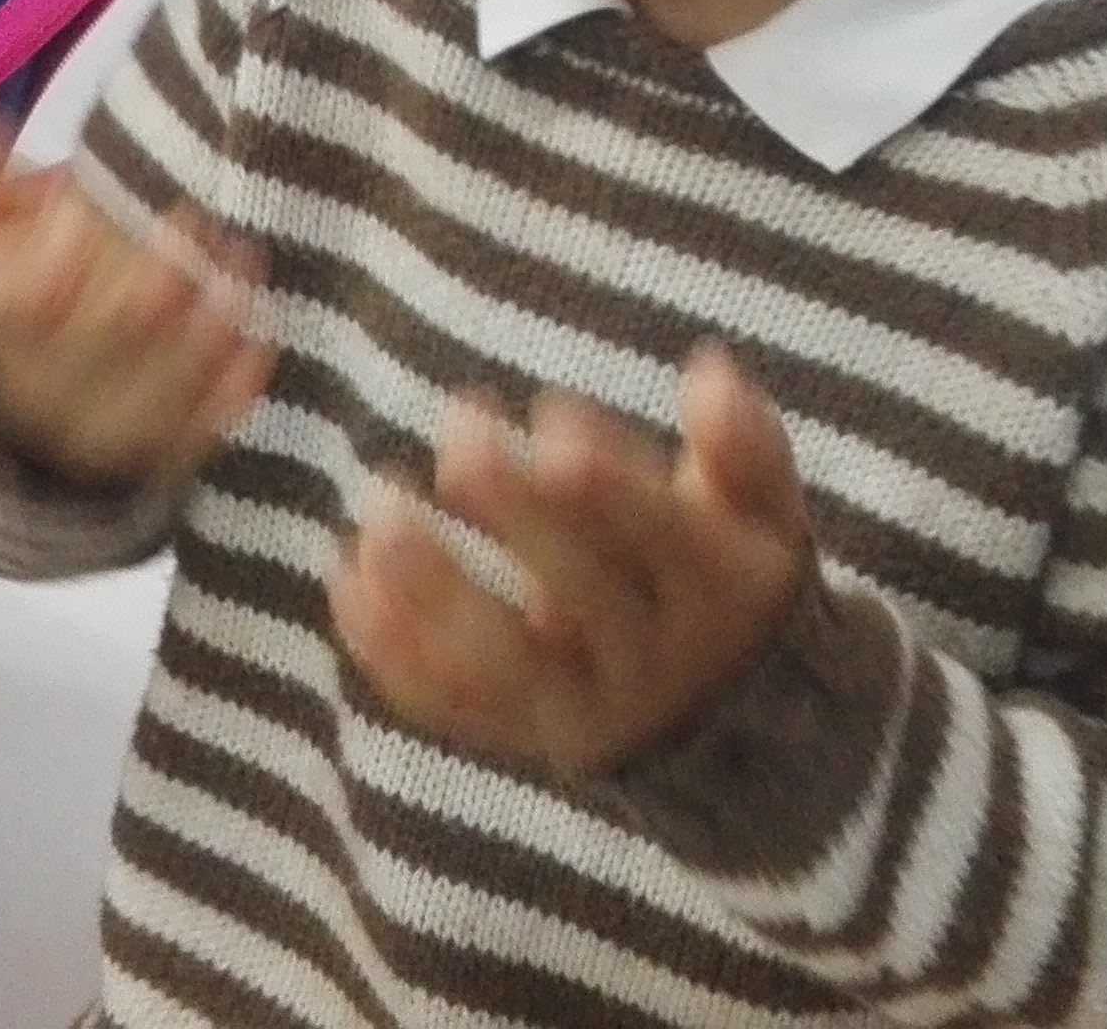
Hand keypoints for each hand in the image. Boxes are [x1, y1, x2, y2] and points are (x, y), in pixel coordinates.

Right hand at [0, 112, 273, 492]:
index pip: (5, 307)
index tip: (75, 220)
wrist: (38, 398)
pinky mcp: (154, 452)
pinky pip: (193, 434)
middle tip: (188, 225)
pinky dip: (227, 392)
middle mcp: (39, 386)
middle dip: (143, 284)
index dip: (44, 269)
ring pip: (147, 392)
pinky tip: (256, 346)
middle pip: (91, 342)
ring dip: (200, 331)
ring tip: (240, 271)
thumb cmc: (33, 281)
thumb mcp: (0, 229)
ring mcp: (98, 428)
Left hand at [327, 343, 813, 781]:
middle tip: (456, 429)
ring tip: (375, 513)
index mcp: (719, 590)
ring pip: (498, 662)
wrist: (735, 726)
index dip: (607, 482)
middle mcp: (652, 660)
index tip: (548, 414)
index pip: (663, 538)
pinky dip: (388, 649)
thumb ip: (743, 446)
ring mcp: (583, 707)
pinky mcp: (526, 736)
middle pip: (578, 590)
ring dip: (428, 590)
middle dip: (513, 510)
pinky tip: (343, 575)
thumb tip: (710, 370)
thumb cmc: (729, 570)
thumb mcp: (763, 513)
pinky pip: (448, 704)